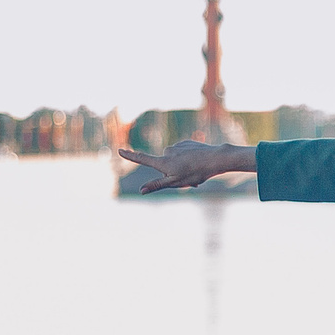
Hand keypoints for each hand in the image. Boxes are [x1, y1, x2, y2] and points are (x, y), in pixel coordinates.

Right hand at [117, 140, 254, 192]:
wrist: (215, 158)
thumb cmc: (195, 172)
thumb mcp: (175, 182)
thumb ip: (157, 185)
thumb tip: (141, 191)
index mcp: (163, 162)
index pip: (142, 159)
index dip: (130, 156)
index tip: (119, 150)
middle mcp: (167, 152)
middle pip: (164, 166)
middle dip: (173, 173)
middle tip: (188, 180)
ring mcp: (177, 146)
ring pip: (176, 160)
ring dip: (183, 168)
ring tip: (195, 173)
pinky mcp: (186, 143)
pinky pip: (184, 154)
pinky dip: (189, 160)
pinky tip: (199, 163)